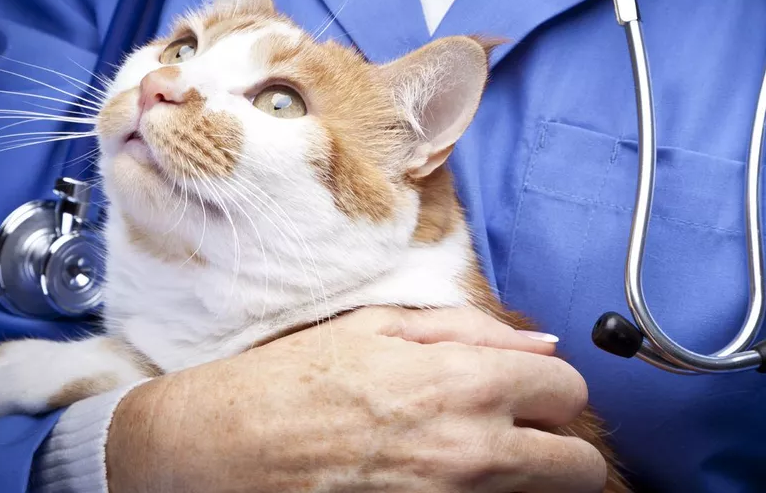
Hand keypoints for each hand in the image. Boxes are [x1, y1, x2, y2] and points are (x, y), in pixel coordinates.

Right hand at [106, 307, 605, 492]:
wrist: (225, 449)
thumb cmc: (294, 378)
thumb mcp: (376, 327)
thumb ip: (469, 329)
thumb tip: (541, 342)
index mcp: (460, 382)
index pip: (567, 390)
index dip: (549, 385)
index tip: (525, 388)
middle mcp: (471, 450)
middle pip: (578, 465)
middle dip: (558, 443)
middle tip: (516, 429)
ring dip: (527, 475)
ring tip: (474, 451)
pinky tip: (443, 475)